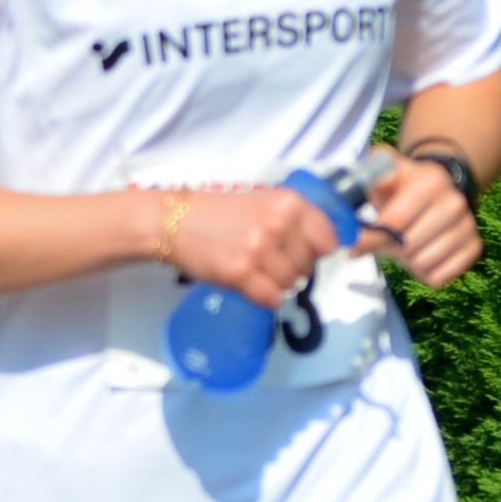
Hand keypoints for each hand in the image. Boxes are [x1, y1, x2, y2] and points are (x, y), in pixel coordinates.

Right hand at [166, 184, 344, 309]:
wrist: (172, 220)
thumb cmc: (218, 213)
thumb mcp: (263, 202)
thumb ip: (294, 220)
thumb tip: (326, 248)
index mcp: (288, 203)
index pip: (327, 240)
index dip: (315, 250)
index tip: (298, 251)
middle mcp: (277, 224)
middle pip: (308, 265)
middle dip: (291, 268)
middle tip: (265, 260)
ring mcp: (259, 248)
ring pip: (290, 284)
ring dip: (274, 284)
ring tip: (253, 269)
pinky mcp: (241, 272)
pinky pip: (272, 298)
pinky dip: (263, 297)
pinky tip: (248, 284)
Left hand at [365, 152, 484, 287]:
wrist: (439, 187)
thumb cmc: (401, 185)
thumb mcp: (381, 174)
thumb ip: (365, 181)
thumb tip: (346, 206)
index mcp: (430, 182)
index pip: (393, 223)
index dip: (369, 239)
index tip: (355, 245)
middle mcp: (455, 203)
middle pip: (408, 247)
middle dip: (389, 249)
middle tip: (384, 242)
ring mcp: (468, 226)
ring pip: (423, 264)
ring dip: (405, 262)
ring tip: (403, 246)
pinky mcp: (475, 247)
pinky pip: (440, 277)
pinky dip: (424, 274)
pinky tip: (420, 255)